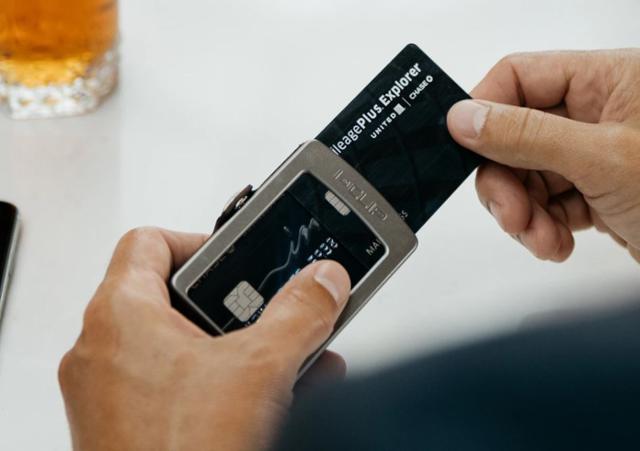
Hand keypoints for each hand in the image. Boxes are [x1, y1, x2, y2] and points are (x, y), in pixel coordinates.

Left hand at [58, 227, 350, 450]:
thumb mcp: (260, 368)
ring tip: (286, 358)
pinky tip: (269, 399)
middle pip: (177, 298)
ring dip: (240, 350)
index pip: (152, 241)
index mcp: (120, 315)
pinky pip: (179, 388)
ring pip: (185, 349)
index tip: (241, 258)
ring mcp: (113, 394)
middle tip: (272, 313)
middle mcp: (105, 351)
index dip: (201, 240)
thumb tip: (323, 281)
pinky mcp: (130, 428)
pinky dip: (222, 384)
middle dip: (239, 308)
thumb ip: (300, 313)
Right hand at [447, 50, 639, 262]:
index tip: (464, 146)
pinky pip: (545, 204)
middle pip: (513, 136)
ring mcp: (593, 155)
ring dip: (523, 213)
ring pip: (525, 176)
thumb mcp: (602, 158)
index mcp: (604, 80)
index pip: (518, 78)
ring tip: (539, 237)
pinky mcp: (594, 192)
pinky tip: (555, 242)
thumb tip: (465, 117)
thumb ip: (527, 135)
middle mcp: (595, 114)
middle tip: (510, 213)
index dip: (484, 111)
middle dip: (505, 181)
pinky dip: (542, 228)